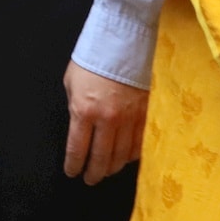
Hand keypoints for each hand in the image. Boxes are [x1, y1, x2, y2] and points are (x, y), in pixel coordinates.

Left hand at [62, 61, 148, 184]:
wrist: (125, 41)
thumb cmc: (94, 58)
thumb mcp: (72, 82)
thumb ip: (76, 106)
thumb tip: (80, 126)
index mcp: (84, 110)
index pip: (77, 149)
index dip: (74, 165)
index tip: (72, 172)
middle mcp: (108, 119)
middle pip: (101, 158)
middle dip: (94, 172)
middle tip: (90, 179)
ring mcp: (130, 118)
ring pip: (122, 155)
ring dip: (113, 167)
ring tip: (107, 171)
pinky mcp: (147, 113)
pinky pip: (140, 143)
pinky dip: (132, 154)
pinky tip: (126, 158)